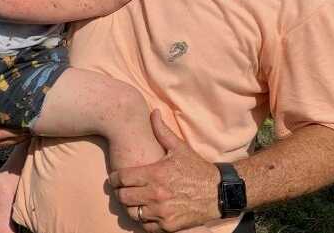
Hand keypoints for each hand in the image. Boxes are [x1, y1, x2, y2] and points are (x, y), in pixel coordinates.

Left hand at [109, 110, 218, 231]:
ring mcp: (161, 212)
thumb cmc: (196, 168)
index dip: (114, 178)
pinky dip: (143, 220)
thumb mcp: (179, 148)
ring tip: (132, 200)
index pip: (122, 178)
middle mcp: (155, 195)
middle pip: (123, 197)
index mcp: (155, 174)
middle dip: (120, 192)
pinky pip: (145, 226)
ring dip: (130, 206)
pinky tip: (146, 211)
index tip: (114, 178)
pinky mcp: (168, 226)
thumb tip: (153, 112)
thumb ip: (162, 131)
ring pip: (132, 213)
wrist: (218, 192)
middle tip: (122, 189)